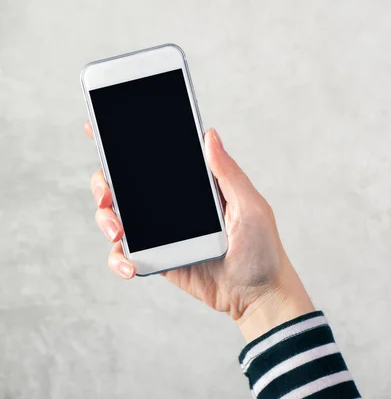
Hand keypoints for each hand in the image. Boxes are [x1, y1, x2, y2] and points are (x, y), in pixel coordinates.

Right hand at [84, 121, 313, 341]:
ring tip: (117, 232)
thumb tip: (209, 135)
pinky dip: (119, 260)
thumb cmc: (262, 248)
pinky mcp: (158, 260)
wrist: (258, 295)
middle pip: (125, 185)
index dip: (124, 143)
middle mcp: (173, 205)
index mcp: (194, 185)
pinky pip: (126, 255)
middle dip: (103, 184)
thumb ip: (228, 174)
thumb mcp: (250, 206)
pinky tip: (131, 268)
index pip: (156, 159)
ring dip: (106, 220)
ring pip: (117, 217)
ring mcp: (163, 233)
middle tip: (106, 195)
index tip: (94, 128)